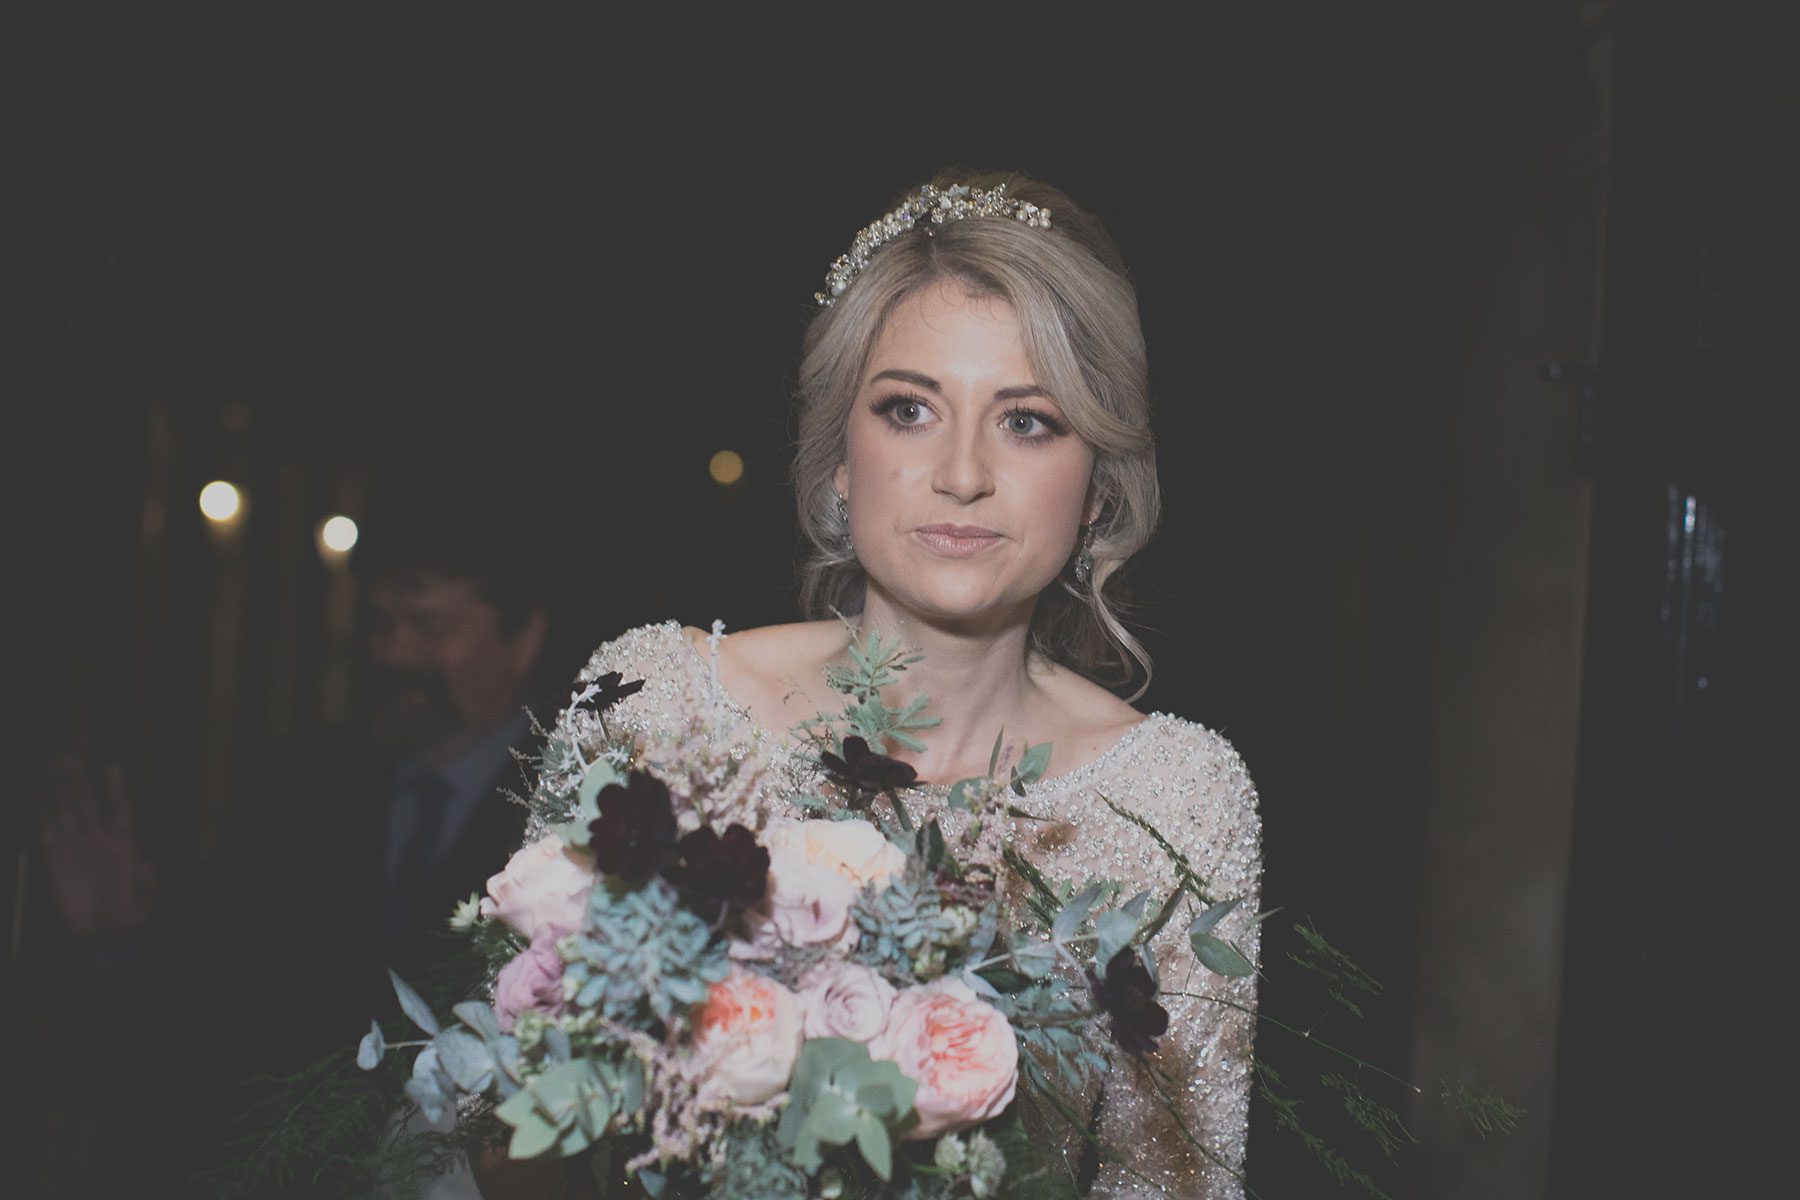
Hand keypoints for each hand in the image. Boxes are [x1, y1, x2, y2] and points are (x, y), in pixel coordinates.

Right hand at [37, 755, 159, 939]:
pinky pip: (48, 832)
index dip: (116, 793)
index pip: (120, 813)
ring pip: (67, 812)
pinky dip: (44, 815)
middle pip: (88, 805)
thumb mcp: (143, 910)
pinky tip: (40, 796)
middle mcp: (98, 842)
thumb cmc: (124, 920)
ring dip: (60, 789)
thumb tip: (147, 866)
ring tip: (54, 764)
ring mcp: (76, 848)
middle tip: (68, 757)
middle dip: (78, 781)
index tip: (112, 770)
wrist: (96, 934)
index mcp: (123, 848)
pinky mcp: (56, 860)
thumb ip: (148, 890)